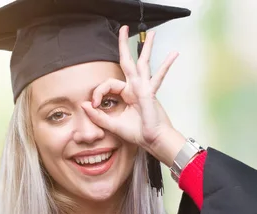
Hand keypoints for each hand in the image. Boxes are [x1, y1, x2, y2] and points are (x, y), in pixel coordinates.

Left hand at [82, 25, 185, 166]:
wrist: (153, 141)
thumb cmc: (137, 133)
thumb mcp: (112, 124)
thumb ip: (98, 115)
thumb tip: (83, 104)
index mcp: (126, 94)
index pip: (108, 84)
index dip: (97, 92)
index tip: (93, 104)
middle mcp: (135, 88)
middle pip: (128, 62)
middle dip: (124, 45)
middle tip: (123, 29)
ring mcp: (144, 88)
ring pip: (144, 62)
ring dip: (147, 47)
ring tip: (152, 33)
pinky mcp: (150, 93)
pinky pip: (158, 76)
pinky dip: (166, 65)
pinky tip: (174, 54)